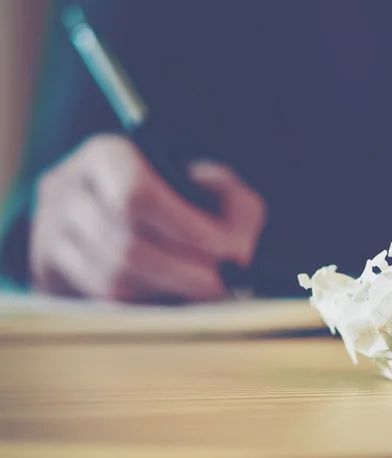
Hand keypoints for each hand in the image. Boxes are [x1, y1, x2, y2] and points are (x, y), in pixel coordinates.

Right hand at [30, 134, 265, 301]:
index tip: (225, 249)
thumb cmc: (172, 195)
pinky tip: (170, 297)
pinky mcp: (49, 271)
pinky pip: (97, 302)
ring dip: (165, 292)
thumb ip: (231, 195)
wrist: (120, 211)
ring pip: (110, 280)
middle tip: (219, 283)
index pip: (136, 194)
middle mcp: (66, 191)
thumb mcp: (209, 182)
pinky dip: (142, 305)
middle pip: (125, 246)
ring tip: (200, 290)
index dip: (186, 228)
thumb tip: (223, 227)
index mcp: (105, 155)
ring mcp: (50, 233)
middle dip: (183, 271)